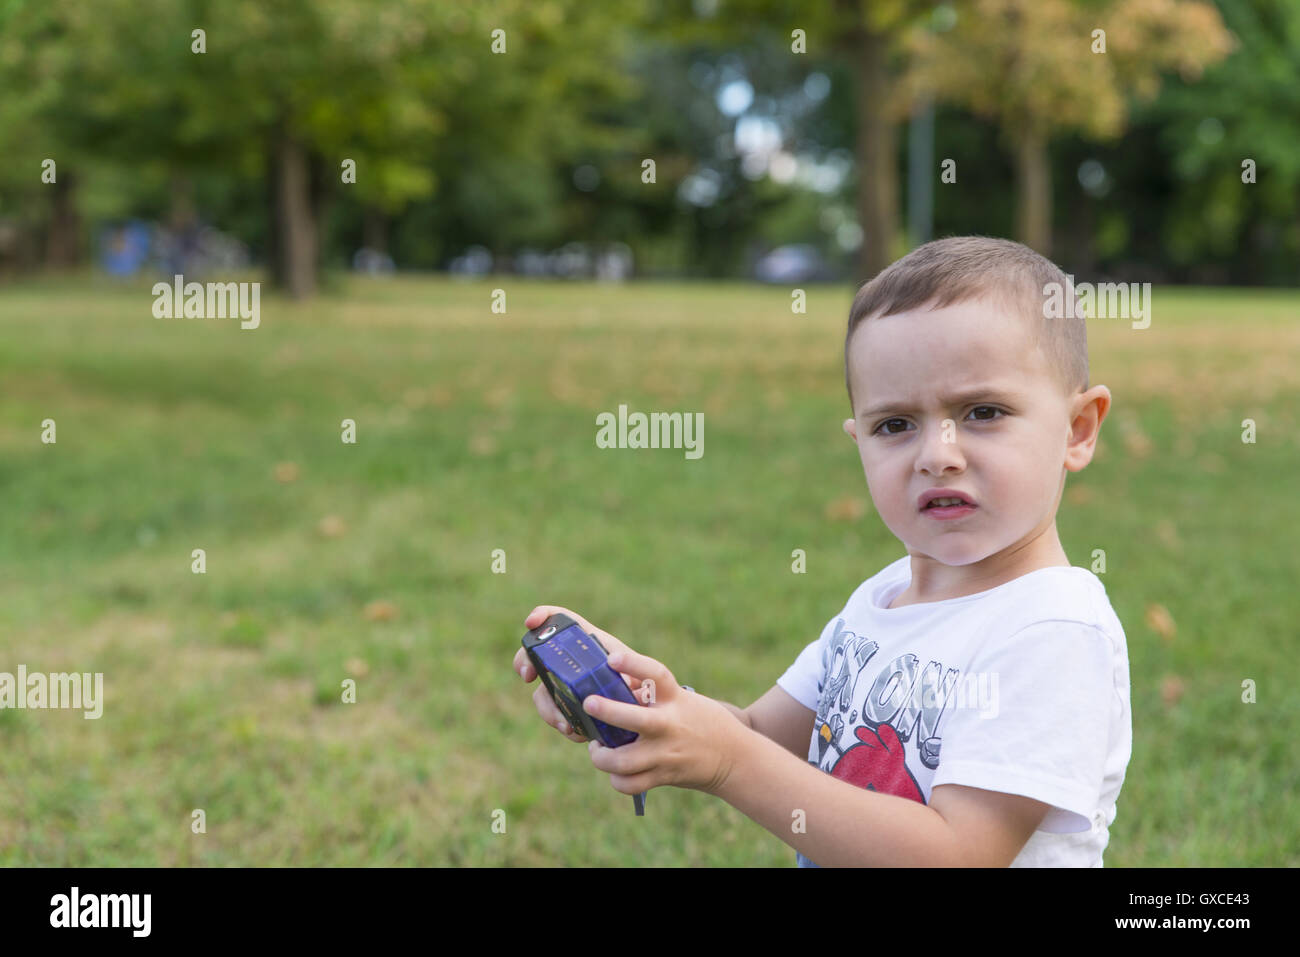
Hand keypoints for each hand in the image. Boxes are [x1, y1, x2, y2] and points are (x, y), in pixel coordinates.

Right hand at [513, 605, 641, 743]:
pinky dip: (561, 723)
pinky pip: (555, 715)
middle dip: (524, 662)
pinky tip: (575, 731)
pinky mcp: (569, 708)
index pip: (559, 620)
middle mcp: (573, 662)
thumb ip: (632, 665)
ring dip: (548, 707)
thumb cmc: (645, 683)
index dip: (542, 616)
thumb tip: (616, 665)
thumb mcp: (642, 670)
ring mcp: (566, 685)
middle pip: (536, 655)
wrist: (650, 714)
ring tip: (565, 723)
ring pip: (542, 691)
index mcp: (588, 643)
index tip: (530, 623)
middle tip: (527, 676)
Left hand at [582, 646, 745, 796]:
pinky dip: (617, 779)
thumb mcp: (683, 699)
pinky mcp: (663, 776)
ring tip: (597, 748)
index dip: (632, 663)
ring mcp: (665, 754)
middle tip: (589, 704)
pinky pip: (630, 784)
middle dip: (607, 712)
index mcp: (676, 699)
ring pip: (623, 762)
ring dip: (601, 756)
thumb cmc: (702, 721)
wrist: (734, 758)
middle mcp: (669, 725)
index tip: (611, 658)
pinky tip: (615, 770)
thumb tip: (616, 684)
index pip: (655, 674)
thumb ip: (653, 694)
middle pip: (634, 719)